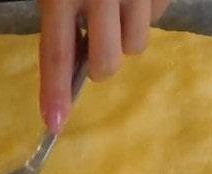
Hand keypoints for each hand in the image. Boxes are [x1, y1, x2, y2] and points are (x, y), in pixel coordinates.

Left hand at [38, 0, 169, 132]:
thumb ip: (62, 18)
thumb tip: (71, 68)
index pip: (57, 54)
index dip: (55, 92)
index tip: (55, 124)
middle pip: (105, 63)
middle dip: (99, 66)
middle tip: (95, 42)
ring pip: (136, 47)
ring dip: (125, 36)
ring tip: (118, 8)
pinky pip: (156, 20)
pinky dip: (144, 13)